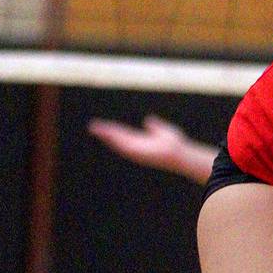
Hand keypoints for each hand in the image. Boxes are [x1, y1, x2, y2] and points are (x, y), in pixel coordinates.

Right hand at [88, 114, 216, 183]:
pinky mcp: (137, 152)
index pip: (123, 134)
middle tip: (92, 126)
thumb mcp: (162, 130)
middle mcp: (136, 147)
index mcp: (140, 141)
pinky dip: (113, 139)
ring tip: (94, 127)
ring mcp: (135, 150)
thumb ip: (155, 125)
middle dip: (104, 133)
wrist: (179, 153)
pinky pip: (122, 144)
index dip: (112, 130)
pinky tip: (106, 133)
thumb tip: (148, 119)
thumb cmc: (175, 144)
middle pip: (116, 138)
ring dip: (105, 134)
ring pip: (116, 140)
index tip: (102, 126)